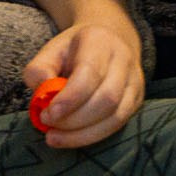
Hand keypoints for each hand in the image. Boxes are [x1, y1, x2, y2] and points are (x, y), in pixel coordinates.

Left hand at [22, 22, 144, 149]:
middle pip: (107, 98)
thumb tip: (42, 98)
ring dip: (83, 134)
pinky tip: (73, 137)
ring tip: (56, 136)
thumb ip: (39, 71)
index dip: (69, 99)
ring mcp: (134, 80)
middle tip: (48, 125)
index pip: (90, 73)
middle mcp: (123, 59)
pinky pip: (119, 124)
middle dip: (74, 120)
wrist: (107, 39)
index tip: (47, 115)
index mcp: (99, 41)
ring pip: (116, 116)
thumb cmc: (74, 50)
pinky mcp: (136, 99)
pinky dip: (93, 136)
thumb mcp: (51, 51)